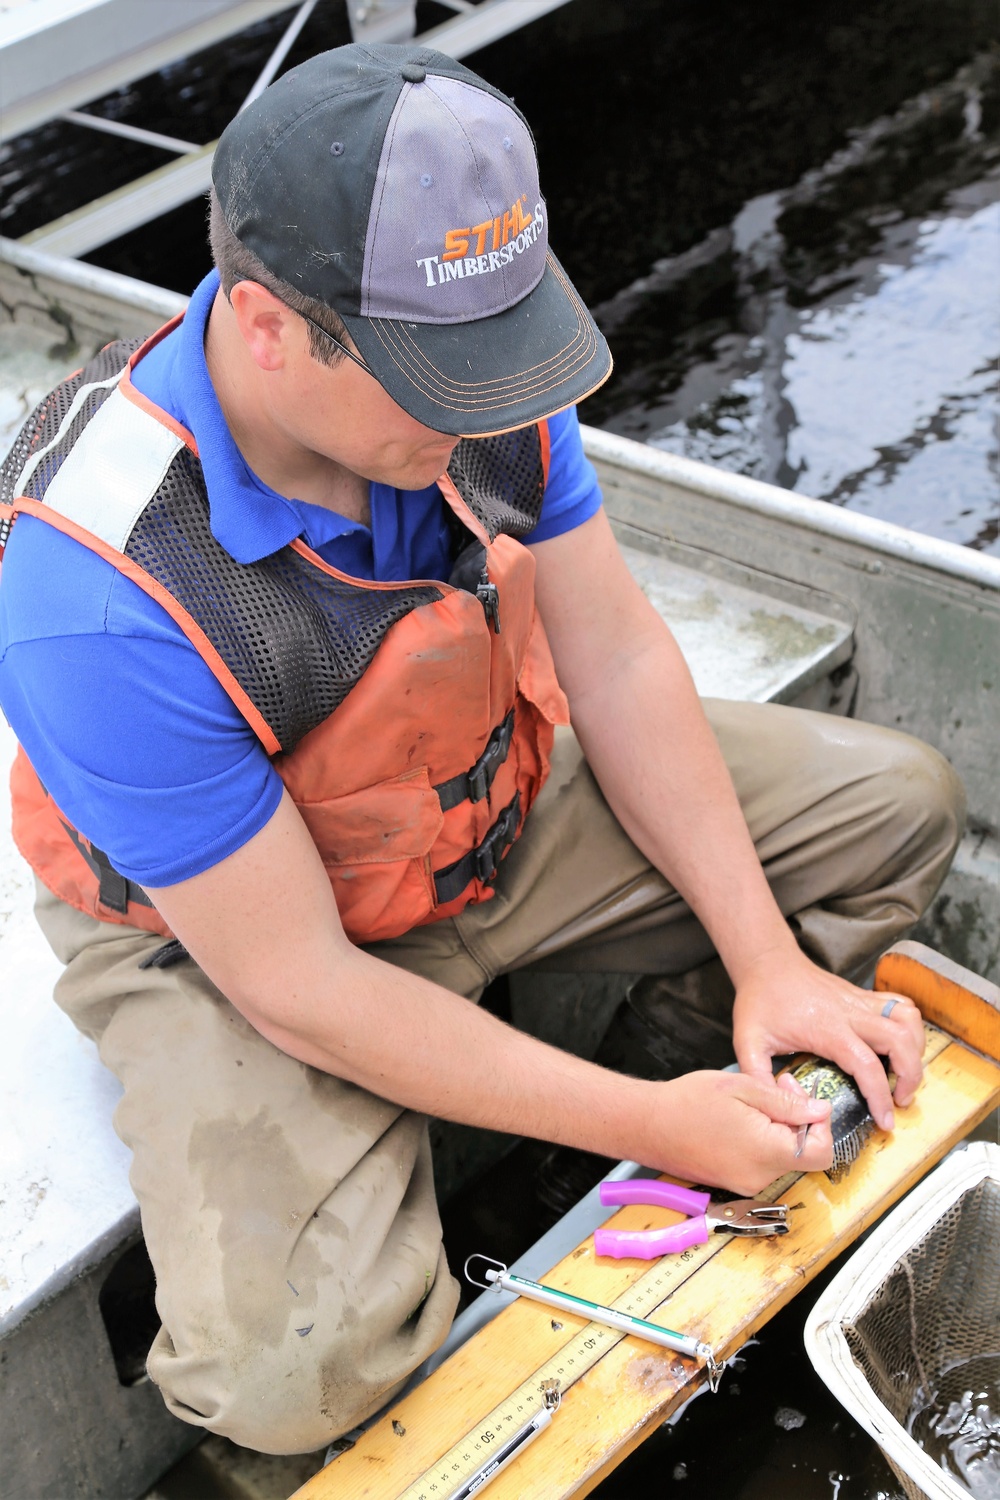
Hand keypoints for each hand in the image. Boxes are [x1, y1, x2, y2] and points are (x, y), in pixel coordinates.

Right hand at [648, 1069, 831, 1195]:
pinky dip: (763, 1140)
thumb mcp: (743, 1089)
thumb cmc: (687, 1102)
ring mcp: (745, 1183)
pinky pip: (763, 1162)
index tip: (804, 1099)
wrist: (647, 1125)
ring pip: (783, 1156)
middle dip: (799, 1119)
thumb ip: (787, 1104)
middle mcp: (760, 1176)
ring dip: (779, 1127)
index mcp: (766, 1152)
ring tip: (756, 1099)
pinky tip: (743, 1117)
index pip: (821, 1152)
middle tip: (780, 1086)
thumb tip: (821, 1111)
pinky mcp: (733, 1182)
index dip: (821, 1125)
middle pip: (802, 1153)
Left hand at [731, 946, 924, 1131]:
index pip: (866, 1065)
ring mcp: (859, 1001)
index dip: (880, 1097)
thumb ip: (758, 1078)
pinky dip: (910, 1025)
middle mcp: (850, 1013)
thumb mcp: (748, 1042)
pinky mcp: (863, 995)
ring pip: (908, 1019)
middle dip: (911, 1075)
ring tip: (905, 1074)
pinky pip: (900, 1004)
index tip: (886, 1121)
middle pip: (900, 1040)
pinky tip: (901, 1045)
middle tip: (900, 1100)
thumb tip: (774, 1110)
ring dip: (915, 1049)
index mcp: (826, 1029)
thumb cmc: (759, 1001)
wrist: (767, 963)